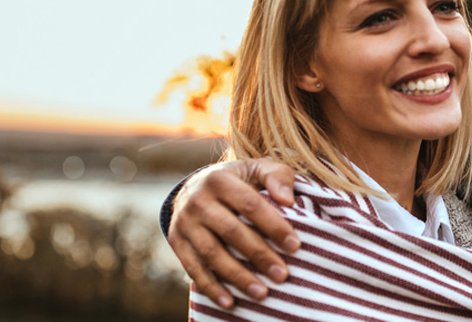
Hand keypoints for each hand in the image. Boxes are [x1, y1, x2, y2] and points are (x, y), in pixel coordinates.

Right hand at [167, 157, 298, 307]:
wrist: (196, 186)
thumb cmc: (239, 180)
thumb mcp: (257, 169)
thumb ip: (277, 176)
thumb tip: (288, 200)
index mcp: (220, 179)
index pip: (251, 205)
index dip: (274, 226)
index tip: (295, 246)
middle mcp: (198, 200)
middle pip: (231, 232)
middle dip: (259, 255)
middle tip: (282, 275)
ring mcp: (184, 222)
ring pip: (212, 253)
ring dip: (237, 276)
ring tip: (262, 293)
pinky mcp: (176, 241)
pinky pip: (193, 268)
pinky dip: (211, 287)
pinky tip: (230, 302)